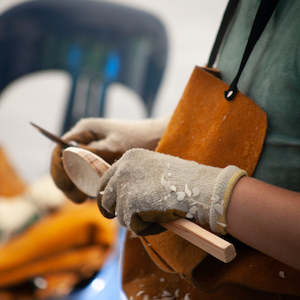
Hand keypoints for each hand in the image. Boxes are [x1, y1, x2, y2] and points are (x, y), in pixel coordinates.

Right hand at [50, 117, 167, 202]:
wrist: (158, 137)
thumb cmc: (139, 138)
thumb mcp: (114, 146)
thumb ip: (90, 153)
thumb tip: (66, 158)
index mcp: (84, 131)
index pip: (59, 152)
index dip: (59, 171)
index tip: (69, 188)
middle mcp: (84, 140)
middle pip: (65, 164)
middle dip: (69, 182)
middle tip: (80, 199)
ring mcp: (91, 149)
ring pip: (75, 171)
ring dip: (79, 185)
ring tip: (89, 198)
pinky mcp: (100, 159)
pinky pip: (88, 174)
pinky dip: (90, 184)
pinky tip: (98, 193)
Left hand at [97, 149, 245, 234]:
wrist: (202, 187)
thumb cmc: (185, 181)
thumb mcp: (156, 171)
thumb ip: (137, 178)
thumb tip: (121, 196)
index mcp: (131, 156)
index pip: (108, 178)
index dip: (110, 195)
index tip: (112, 207)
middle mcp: (123, 168)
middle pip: (106, 196)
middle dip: (115, 210)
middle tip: (128, 217)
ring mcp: (126, 185)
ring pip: (119, 214)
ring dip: (135, 219)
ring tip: (156, 214)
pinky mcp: (130, 203)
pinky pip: (131, 224)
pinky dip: (144, 227)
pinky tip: (160, 218)